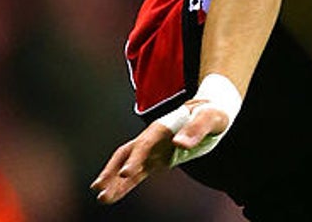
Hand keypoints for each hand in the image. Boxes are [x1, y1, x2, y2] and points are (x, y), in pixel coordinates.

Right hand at [91, 100, 229, 203]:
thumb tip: (179, 143)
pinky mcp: (156, 159)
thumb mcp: (211, 117)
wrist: (211, 112)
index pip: (145, 143)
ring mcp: (153, 149)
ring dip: (113, 181)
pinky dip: (124, 184)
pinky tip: (112, 196)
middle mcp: (153, 137)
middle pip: (128, 153)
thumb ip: (196, 128)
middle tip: (100, 188)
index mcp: (164, 126)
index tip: (125, 174)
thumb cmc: (212, 113)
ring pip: (127, 165)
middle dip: (112, 170)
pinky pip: (137, 174)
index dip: (135, 158)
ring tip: (101, 199)